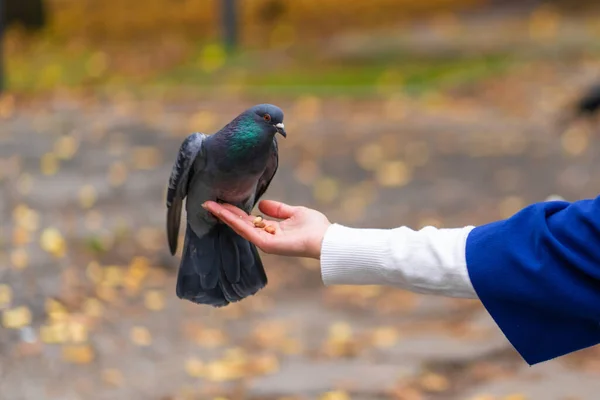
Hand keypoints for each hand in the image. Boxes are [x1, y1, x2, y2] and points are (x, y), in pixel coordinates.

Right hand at [202, 200, 330, 258]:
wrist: (326, 239)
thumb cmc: (315, 227)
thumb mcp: (294, 212)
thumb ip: (278, 209)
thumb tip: (262, 204)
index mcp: (271, 230)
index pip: (249, 219)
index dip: (235, 211)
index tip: (221, 201)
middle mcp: (265, 237)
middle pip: (240, 223)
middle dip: (224, 213)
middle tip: (207, 202)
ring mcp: (265, 242)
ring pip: (240, 226)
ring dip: (225, 216)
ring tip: (210, 206)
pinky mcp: (267, 244)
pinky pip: (247, 231)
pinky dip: (235, 221)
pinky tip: (224, 213)